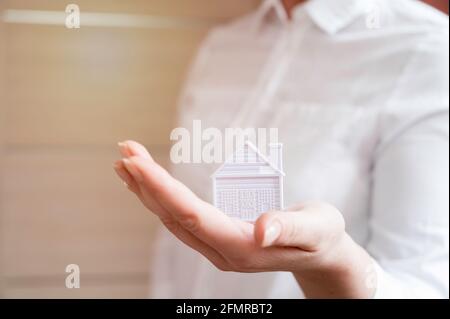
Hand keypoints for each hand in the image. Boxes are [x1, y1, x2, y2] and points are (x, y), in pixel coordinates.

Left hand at [113, 140, 375, 297]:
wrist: (322, 255)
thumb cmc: (322, 237)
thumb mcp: (317, 229)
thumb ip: (290, 229)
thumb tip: (262, 229)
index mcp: (242, 247)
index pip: (192, 215)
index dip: (162, 188)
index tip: (136, 162)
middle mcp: (223, 251)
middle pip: (175, 216)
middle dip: (146, 183)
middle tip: (124, 151)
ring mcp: (218, 248)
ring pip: (173, 219)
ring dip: (148, 191)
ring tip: (127, 164)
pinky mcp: (219, 239)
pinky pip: (182, 220)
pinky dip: (162, 199)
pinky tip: (152, 186)